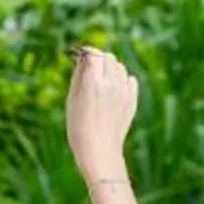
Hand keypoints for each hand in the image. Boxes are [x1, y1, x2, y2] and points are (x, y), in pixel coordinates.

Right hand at [67, 45, 139, 177]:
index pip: (93, 55)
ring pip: (120, 67)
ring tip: (101, 81)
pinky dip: (122, 80)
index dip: (86, 52)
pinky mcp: (132, 100)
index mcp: (93, 83)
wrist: (99, 151)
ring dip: (110, 69)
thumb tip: (82, 58)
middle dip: (98, 60)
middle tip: (90, 69)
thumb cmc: (79, 127)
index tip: (81, 55)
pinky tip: (114, 90)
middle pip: (107, 57)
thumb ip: (78, 75)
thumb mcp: (71, 100)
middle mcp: (111, 84)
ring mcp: (124, 92)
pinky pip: (130, 79)